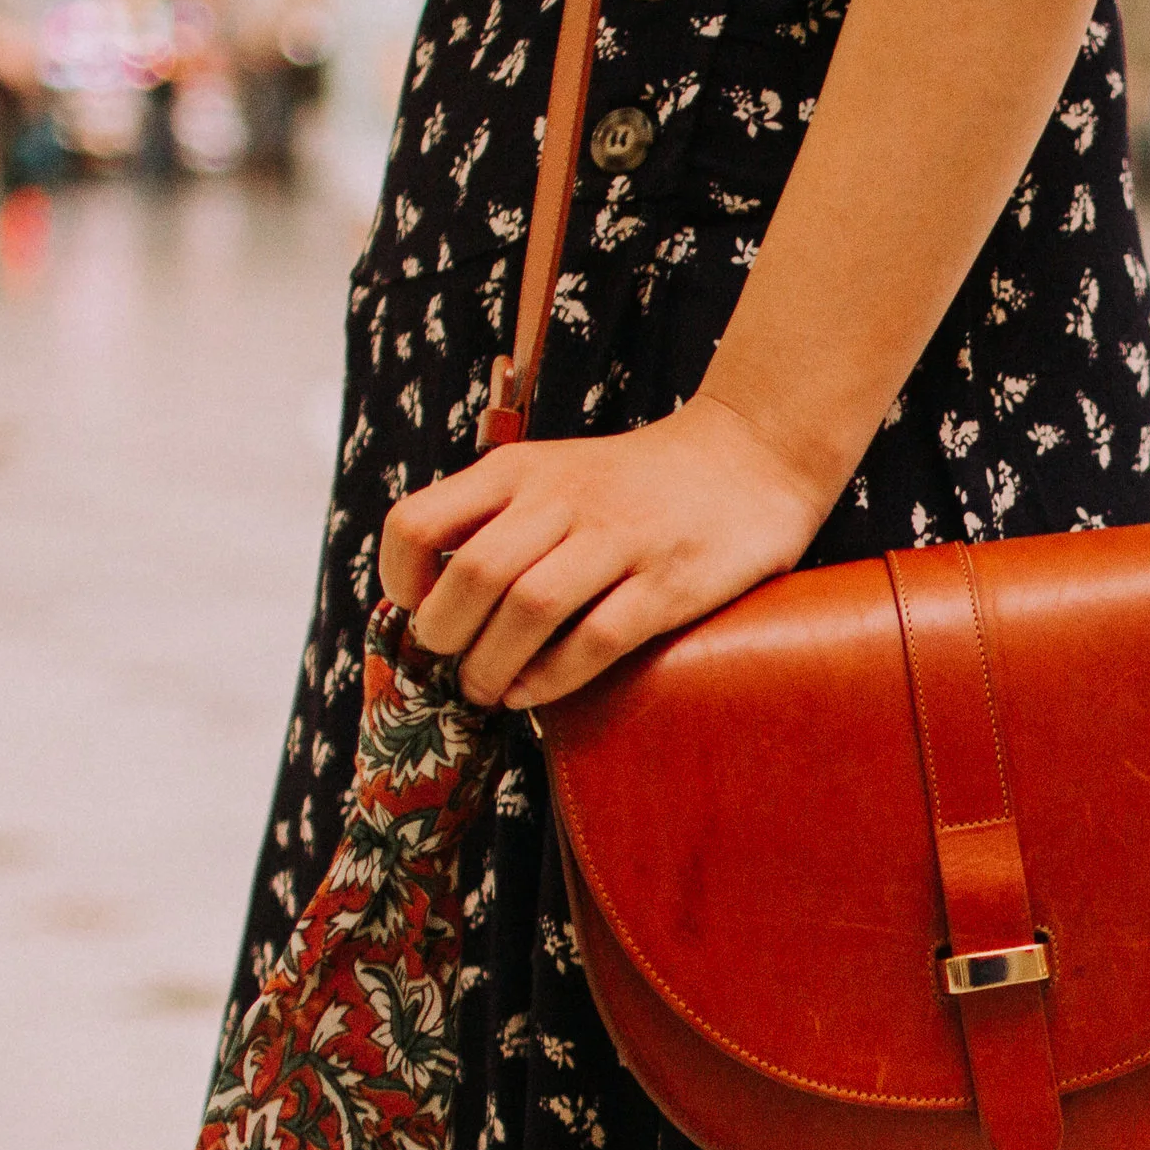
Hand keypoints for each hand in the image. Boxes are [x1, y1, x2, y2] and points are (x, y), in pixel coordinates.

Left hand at [378, 390, 832, 708]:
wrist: (749, 456)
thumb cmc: (636, 483)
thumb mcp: (554, 473)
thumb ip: (497, 518)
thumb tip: (432, 597)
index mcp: (519, 470)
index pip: (419, 521)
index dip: (401, 579)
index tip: (416, 610)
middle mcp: (562, 498)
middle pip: (473, 575)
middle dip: (446, 636)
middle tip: (450, 665)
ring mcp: (619, 539)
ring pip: (528, 609)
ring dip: (492, 666)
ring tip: (485, 690)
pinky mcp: (668, 583)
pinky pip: (594, 639)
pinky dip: (551, 678)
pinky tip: (532, 694)